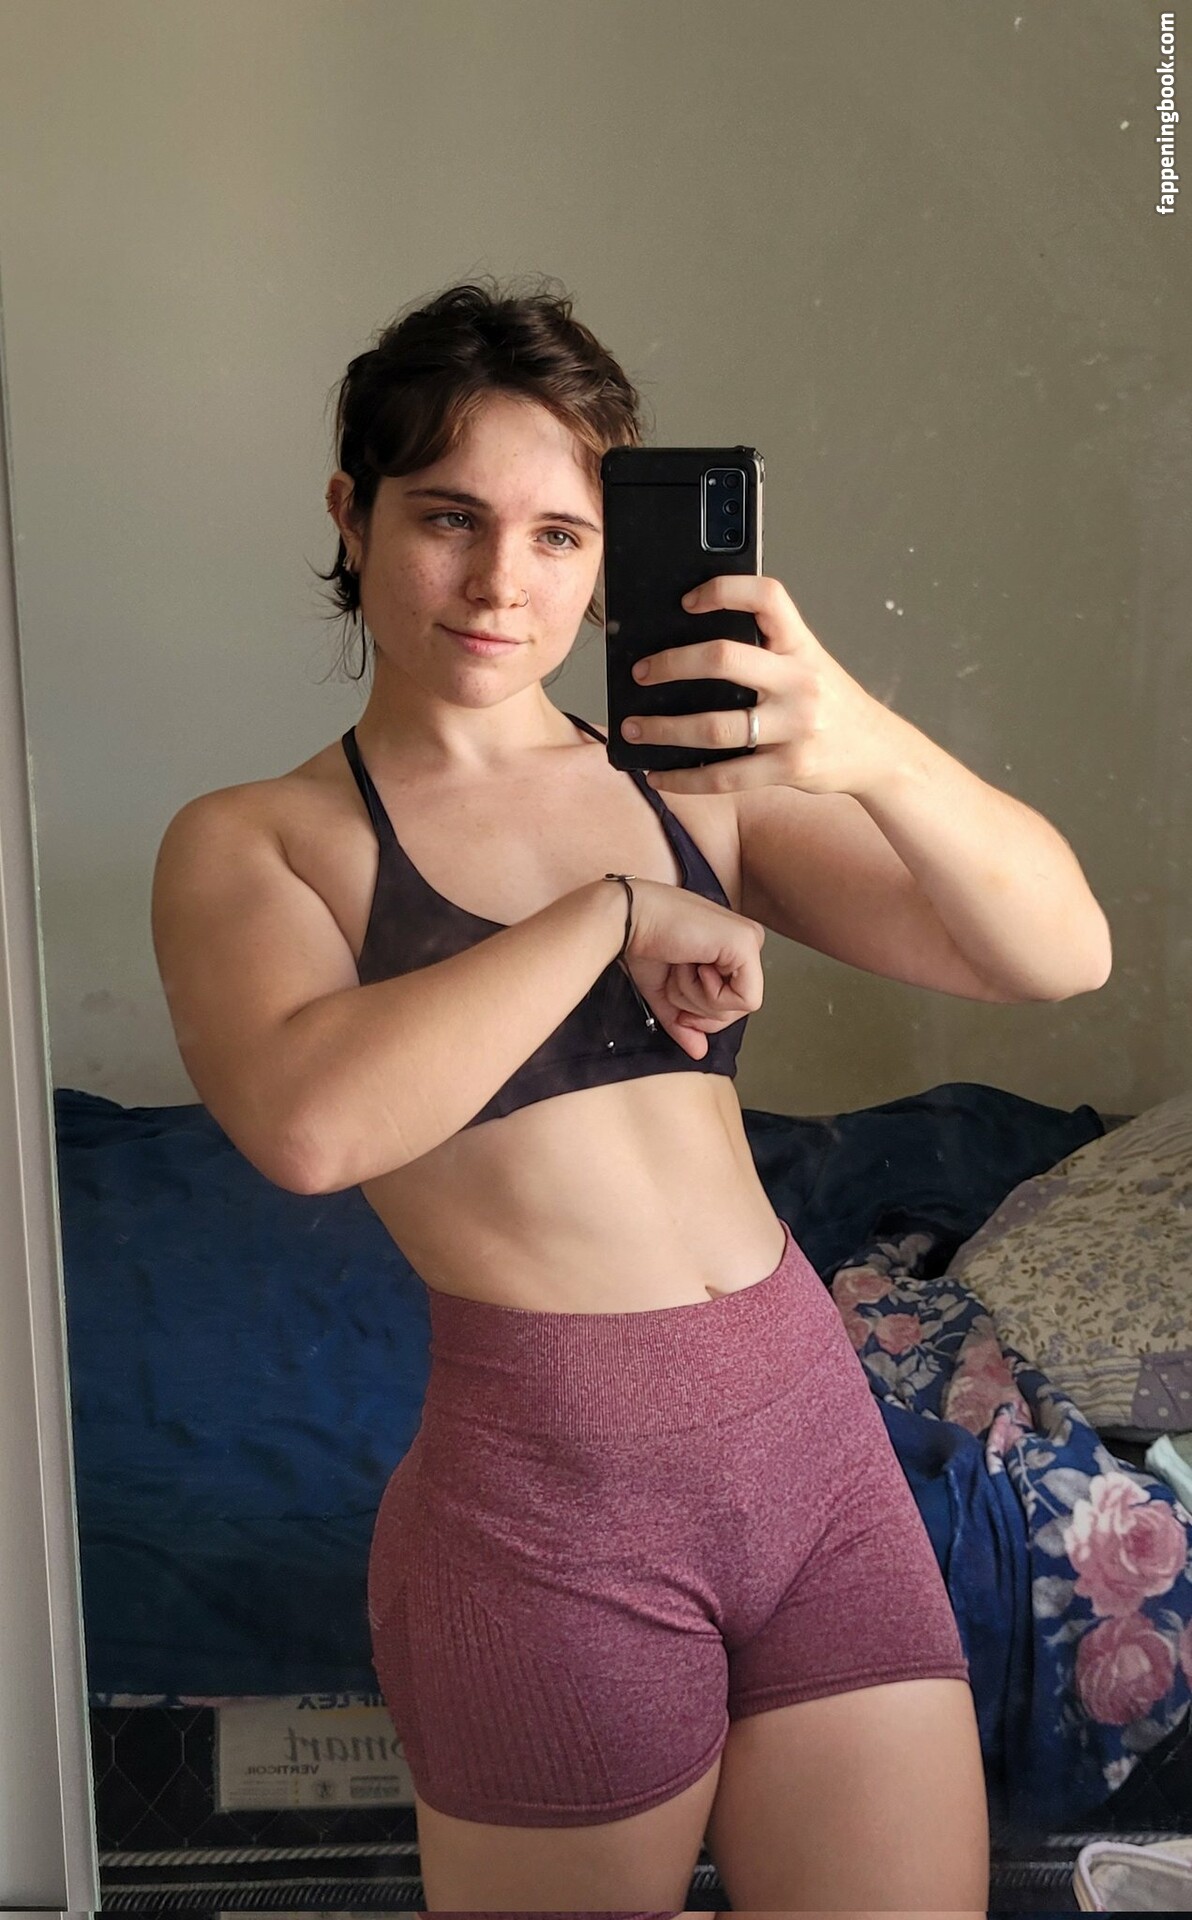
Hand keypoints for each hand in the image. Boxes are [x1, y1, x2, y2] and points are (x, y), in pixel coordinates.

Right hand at [619, 875, 765, 1059]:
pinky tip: (695, 963)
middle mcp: (746, 942)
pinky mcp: (746, 944)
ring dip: (698, 995)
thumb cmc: (644, 943)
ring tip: (682, 962)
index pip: (731, 1003)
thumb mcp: (667, 993)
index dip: (700, 1011)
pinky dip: (711, 993)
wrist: (628, 918)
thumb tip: (699, 1052)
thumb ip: (685, 1022)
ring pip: (739, 1007)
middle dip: (698, 1006)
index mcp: (731, 950)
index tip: (674, 990)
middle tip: (678, 971)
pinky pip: (745, 998)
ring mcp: (750, 941)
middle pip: (737, 1009)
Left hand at [623, 574, 903, 796]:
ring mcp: (796, 726)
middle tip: (640, 672)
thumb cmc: (829, 703)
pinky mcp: (789, 767)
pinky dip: (684, 779)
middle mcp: (800, 681)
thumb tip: (687, 650)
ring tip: (633, 728)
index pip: (768, 597)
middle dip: (671, 664)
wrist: (879, 752)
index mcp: (802, 645)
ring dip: (664, 728)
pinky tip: (659, 775)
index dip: (724, 590)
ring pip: (715, 726)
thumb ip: (765, 652)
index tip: (686, 601)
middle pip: (724, 660)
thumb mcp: (808, 664)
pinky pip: (725, 777)